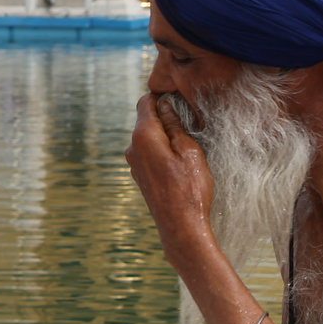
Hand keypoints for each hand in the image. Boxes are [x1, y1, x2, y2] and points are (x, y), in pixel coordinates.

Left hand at [126, 93, 216, 264]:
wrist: (181, 228)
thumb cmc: (190, 189)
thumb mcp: (189, 151)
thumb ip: (174, 125)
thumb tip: (165, 105)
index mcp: (143, 136)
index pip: (145, 102)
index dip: (161, 96)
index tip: (179, 97)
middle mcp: (132, 147)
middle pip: (146, 119)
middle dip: (164, 115)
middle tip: (189, 120)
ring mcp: (134, 163)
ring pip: (148, 136)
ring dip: (164, 134)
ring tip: (187, 142)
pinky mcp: (139, 175)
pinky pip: (148, 152)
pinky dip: (161, 148)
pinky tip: (178, 160)